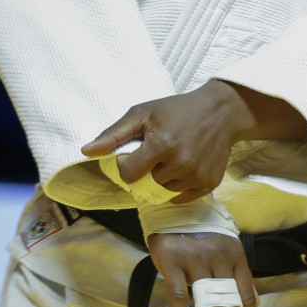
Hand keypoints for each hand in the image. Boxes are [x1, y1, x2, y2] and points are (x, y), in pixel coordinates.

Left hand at [81, 82, 243, 202]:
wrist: (221, 112)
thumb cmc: (177, 109)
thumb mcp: (143, 112)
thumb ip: (113, 134)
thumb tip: (86, 152)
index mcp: (161, 144)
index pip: (128, 174)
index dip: (127, 164)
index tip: (136, 151)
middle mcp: (180, 163)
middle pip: (147, 183)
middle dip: (148, 169)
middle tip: (160, 149)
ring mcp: (196, 175)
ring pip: (164, 191)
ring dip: (163, 178)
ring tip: (173, 156)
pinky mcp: (209, 184)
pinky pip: (181, 197)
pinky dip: (178, 186)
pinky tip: (184, 166)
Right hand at [147, 231, 257, 306]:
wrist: (174, 210)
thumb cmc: (202, 236)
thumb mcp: (226, 251)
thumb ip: (239, 276)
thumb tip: (255, 303)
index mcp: (235, 256)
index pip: (246, 297)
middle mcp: (219, 258)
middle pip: (228, 303)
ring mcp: (196, 261)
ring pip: (207, 303)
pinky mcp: (174, 263)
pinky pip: (178, 298)